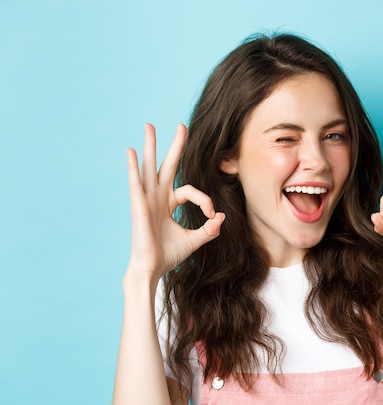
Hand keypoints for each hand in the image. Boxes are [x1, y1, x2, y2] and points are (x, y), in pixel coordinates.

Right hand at [125, 124, 224, 281]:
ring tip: (149, 126)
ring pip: (149, 167)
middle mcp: (157, 197)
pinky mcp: (139, 206)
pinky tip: (130, 152)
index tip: (212, 216)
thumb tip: (221, 217)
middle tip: (181, 126)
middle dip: (175, 146)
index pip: (191, 191)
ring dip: (150, 146)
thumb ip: (209, 229)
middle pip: (168, 166)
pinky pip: (136, 183)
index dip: (205, 201)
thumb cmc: (169, 255)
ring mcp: (147, 200)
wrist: (153, 269)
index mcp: (168, 203)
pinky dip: (133, 168)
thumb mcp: (195, 239)